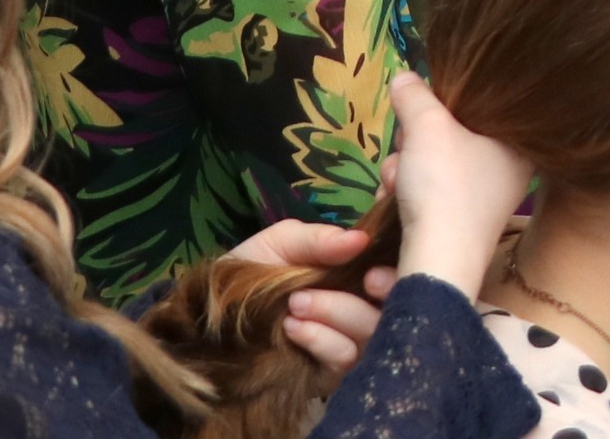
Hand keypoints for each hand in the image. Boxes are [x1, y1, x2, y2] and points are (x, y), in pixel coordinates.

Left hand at [224, 221, 380, 377]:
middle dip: (362, 300)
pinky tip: (293, 328)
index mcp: (358, 270)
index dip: (395, 274)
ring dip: (335, 316)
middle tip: (316, 290)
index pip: (397, 271)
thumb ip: (318, 239)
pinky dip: (322, 340)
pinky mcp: (332, 371)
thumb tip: (360, 241)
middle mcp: (362, 305)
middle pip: (393, 308)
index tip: (371, 273)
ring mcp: (349, 340)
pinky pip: (345, 359)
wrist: (211, 316)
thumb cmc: (252, 270)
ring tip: (294, 305)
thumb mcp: (280, 242)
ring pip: (371, 334)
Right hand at [384, 69, 532, 296]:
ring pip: (433, 166)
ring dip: (404, 169)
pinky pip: (429, 194)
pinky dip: (407, 195)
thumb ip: (415, 94)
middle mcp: (508, 174)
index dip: (441, 110)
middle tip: (406, 152)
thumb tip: (405, 76)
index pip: (477, 110)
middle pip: (450, 138)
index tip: (422, 117)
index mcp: (517, 145)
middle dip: (413, 145)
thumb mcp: (427, 125)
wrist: (437, 262)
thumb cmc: (445, 185)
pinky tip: (394, 201)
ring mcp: (484, 203)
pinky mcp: (459, 226)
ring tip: (396, 182)